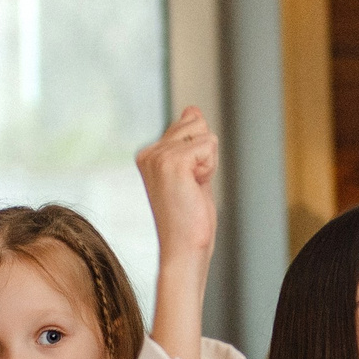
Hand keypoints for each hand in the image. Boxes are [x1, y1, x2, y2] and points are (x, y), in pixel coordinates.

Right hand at [136, 107, 217, 358]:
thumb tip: (192, 109)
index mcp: (148, 155)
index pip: (189, 125)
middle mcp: (148, 153)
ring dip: (209, 163)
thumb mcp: (193, 173)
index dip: (201, 155)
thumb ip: (191, 142)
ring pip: (205, 134)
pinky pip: (209, 145)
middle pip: (197, 124)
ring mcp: (158, 156)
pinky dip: (210, 168)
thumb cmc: (190, 220)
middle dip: (206, 155)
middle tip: (193, 187)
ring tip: (193, 188)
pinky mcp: (172, 162)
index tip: (188, 184)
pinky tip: (195, 188)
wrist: (184, 250)